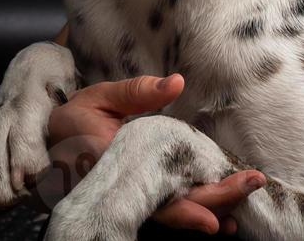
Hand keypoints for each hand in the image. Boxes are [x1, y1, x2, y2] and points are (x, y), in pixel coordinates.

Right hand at [44, 73, 264, 234]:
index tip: (215, 219)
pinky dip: (194, 210)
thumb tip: (175, 83)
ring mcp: (131, 194)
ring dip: (209, 210)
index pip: (156, 193)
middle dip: (214, 203)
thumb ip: (137, 92)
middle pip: (172, 207)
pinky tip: (220, 215)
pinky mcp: (138, 193)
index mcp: (112, 165)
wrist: (51, 141)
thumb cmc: (78, 116)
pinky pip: (168, 207)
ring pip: (173, 212)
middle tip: (251, 186)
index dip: (187, 209)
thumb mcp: (101, 96)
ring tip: (241, 211)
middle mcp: (123, 187)